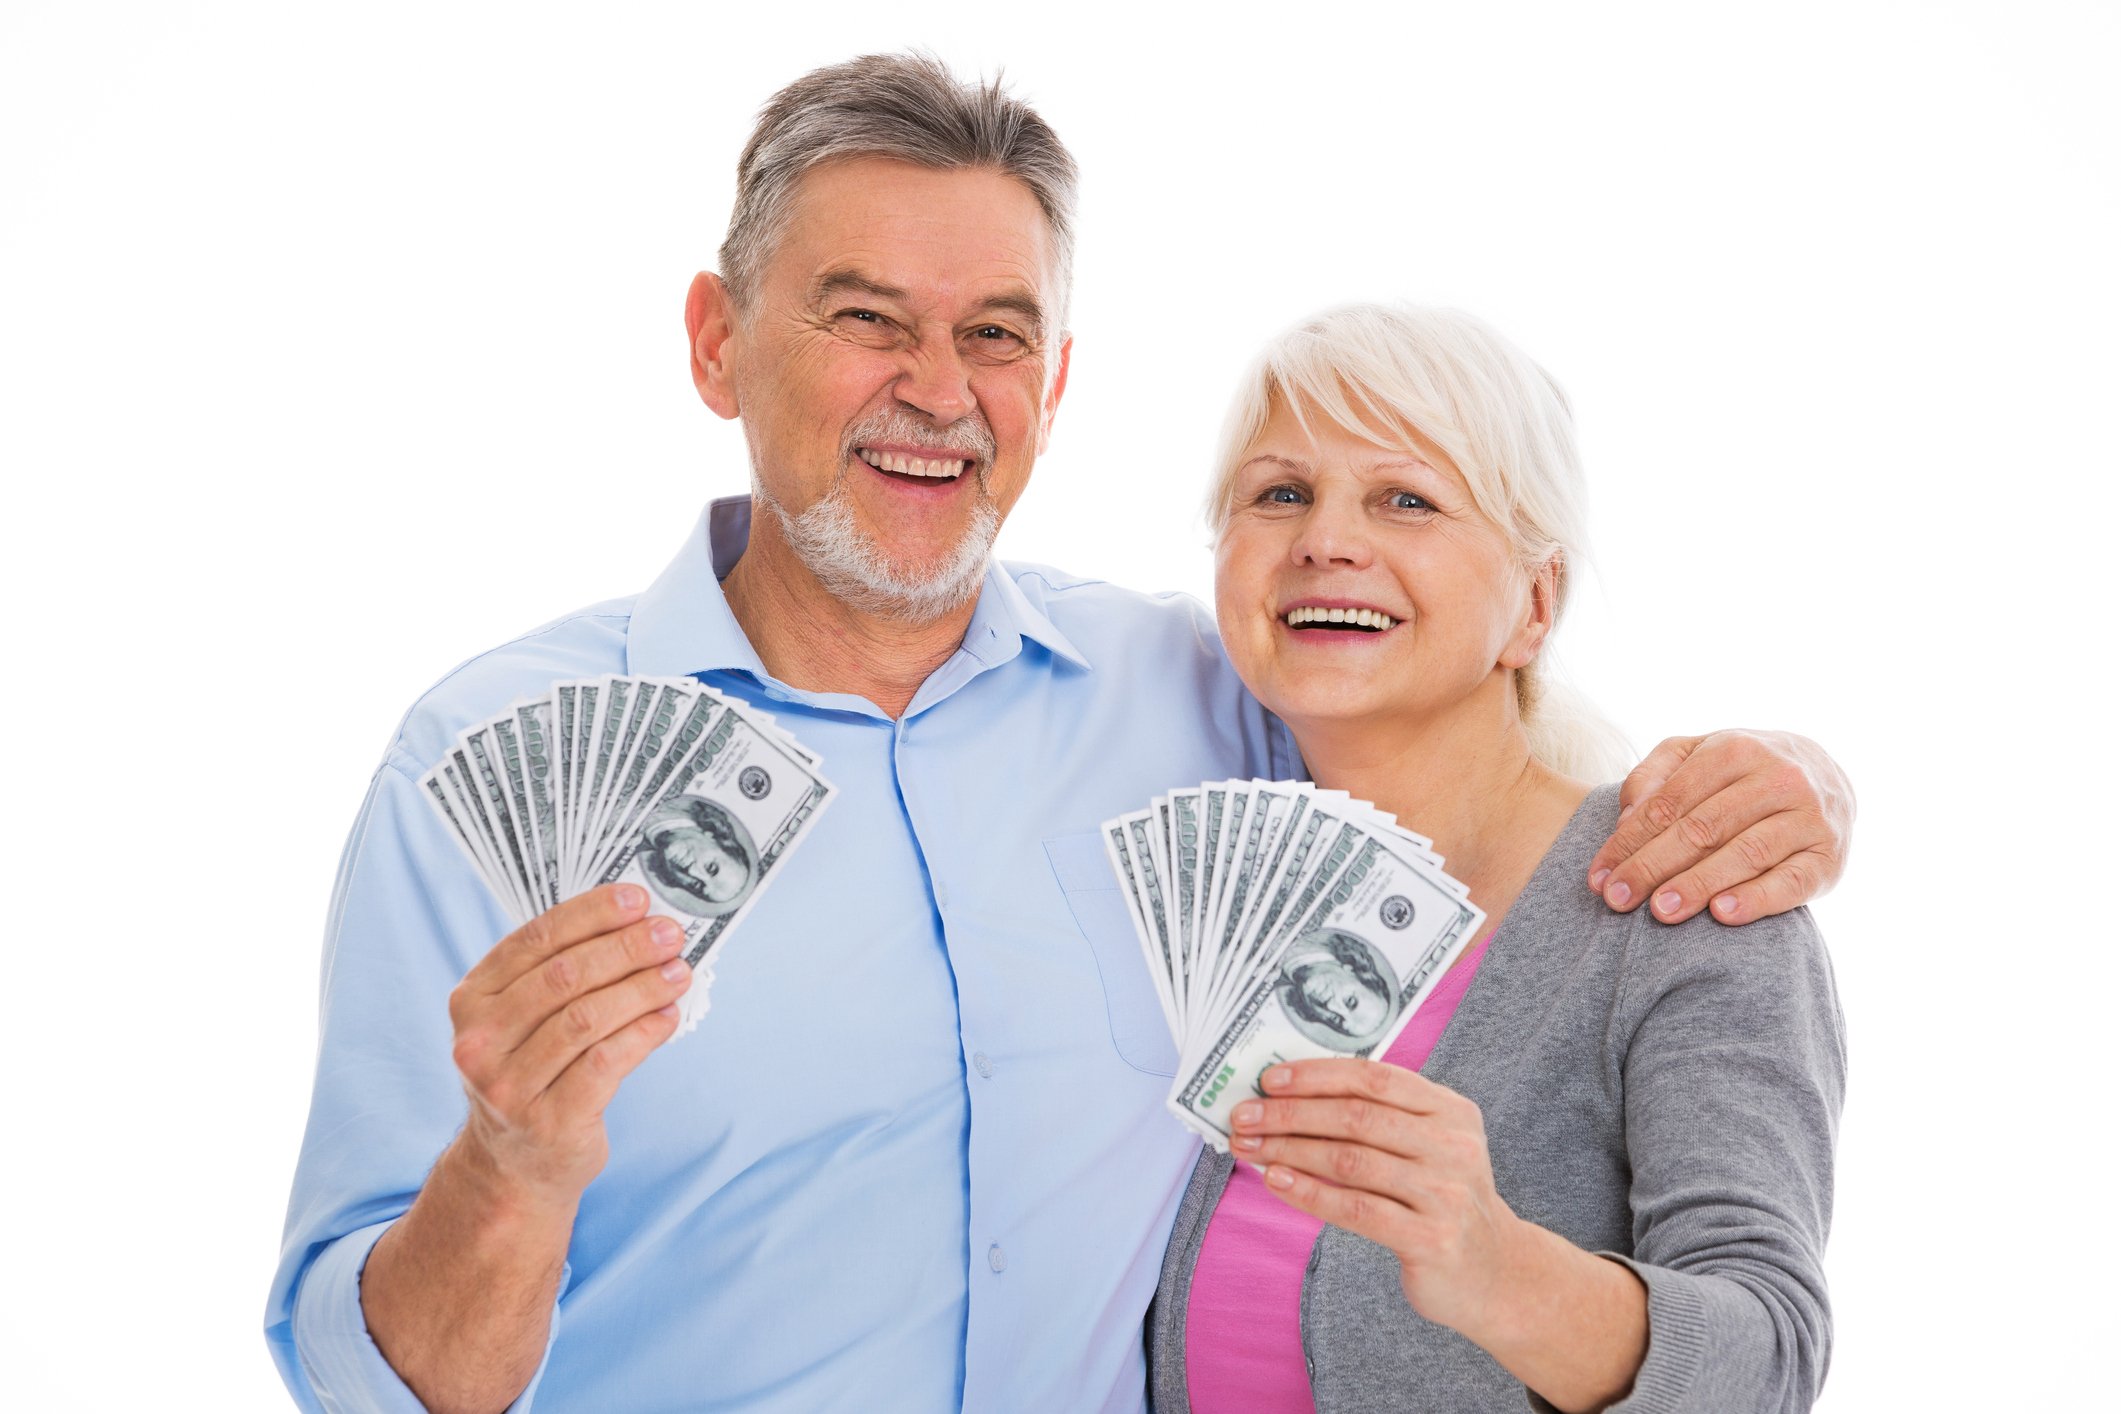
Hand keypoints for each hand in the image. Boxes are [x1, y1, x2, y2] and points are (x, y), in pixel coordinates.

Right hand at [447, 884, 692, 1205]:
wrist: (514, 1164)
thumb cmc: (532, 1073)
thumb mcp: (523, 1021)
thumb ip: (561, 973)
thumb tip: (636, 923)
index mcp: (471, 1000)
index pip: (535, 940)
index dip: (591, 914)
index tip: (637, 900)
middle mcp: (479, 1042)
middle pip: (564, 977)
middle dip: (625, 948)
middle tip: (669, 935)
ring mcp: (508, 1086)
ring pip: (587, 1019)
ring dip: (642, 989)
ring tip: (678, 973)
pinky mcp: (548, 1121)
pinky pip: (605, 1063)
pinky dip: (643, 1034)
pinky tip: (667, 1017)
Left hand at [1231, 1059, 1520, 1335]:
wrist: (1496, 1274)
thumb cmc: (1442, 1200)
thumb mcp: (1430, 1146)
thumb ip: (1378, 1119)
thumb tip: (1291, 1099)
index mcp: (1451, 1109)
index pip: (1374, 1078)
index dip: (1316, 1075)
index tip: (1269, 1080)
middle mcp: (1452, 1145)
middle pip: (1356, 1116)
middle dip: (1290, 1113)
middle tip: (1244, 1116)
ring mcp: (1445, 1192)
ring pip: (1350, 1160)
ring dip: (1289, 1150)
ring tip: (1250, 1148)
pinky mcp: (1431, 1238)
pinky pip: (1356, 1208)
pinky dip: (1309, 1192)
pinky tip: (1277, 1181)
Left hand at [1584, 729, 1854, 925]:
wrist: (1828, 775)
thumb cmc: (1742, 771)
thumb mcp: (1697, 754)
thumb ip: (1655, 774)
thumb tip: (1626, 817)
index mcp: (1735, 750)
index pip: (1669, 801)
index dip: (1629, 841)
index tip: (1599, 877)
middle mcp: (1777, 778)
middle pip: (1702, 828)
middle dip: (1653, 866)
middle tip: (1618, 899)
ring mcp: (1809, 817)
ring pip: (1746, 853)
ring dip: (1699, 884)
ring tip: (1661, 911)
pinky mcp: (1829, 857)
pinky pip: (1792, 882)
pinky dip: (1757, 899)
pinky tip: (1722, 914)